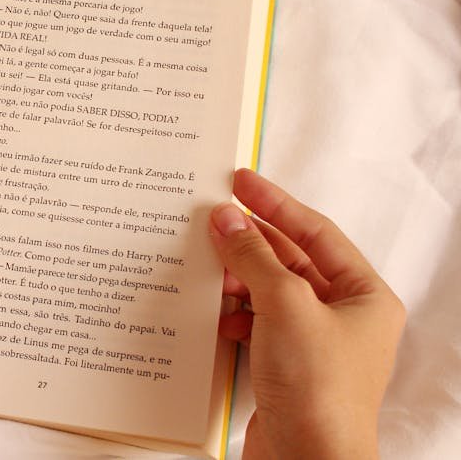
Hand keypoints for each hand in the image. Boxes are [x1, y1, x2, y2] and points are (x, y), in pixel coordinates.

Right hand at [210, 168, 404, 459]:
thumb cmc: (318, 388)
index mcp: (364, 296)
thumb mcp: (285, 305)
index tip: (239, 181)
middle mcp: (344, 317)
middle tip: (210, 216)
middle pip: (290, 260)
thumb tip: (226, 218)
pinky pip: (256, 322)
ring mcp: (314, 343)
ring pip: (269, 291)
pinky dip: (233, 313)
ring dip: (237, 277)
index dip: (275, 203)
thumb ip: (254, 256)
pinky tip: (213, 313)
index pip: (315, 232)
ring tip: (205, 262)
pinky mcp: (287, 367)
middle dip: (249, 240)